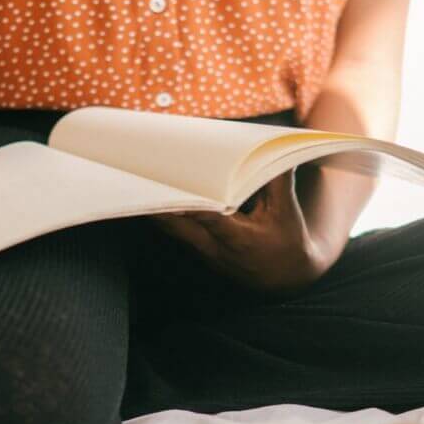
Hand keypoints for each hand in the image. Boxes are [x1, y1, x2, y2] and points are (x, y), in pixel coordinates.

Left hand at [151, 171, 333, 293]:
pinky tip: (151, 190)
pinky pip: (173, 229)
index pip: (208, 219)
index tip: (171, 185)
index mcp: (238, 239)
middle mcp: (214, 248)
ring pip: (170, 228)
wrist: (283, 279)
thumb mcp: (286, 211)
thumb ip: (276, 179)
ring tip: (137, 176)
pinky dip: (162, 212)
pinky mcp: (197, 249)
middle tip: (141, 173)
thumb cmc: (286, 241)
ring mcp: (202, 251)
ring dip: (154, 205)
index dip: (189, 204)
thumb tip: (273, 144)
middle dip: (158, 202)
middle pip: (177, 226)